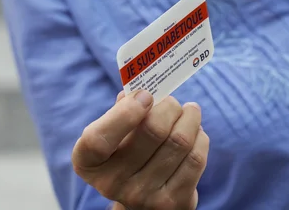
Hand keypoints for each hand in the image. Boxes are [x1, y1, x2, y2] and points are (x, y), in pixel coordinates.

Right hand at [72, 90, 208, 209]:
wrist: (139, 199)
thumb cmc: (124, 151)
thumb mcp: (112, 131)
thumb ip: (122, 108)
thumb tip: (143, 90)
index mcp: (89, 162)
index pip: (98, 139)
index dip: (125, 113)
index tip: (145, 96)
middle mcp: (112, 183)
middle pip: (153, 130)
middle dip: (169, 105)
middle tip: (171, 101)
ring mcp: (144, 197)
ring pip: (179, 141)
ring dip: (189, 117)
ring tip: (189, 111)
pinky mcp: (175, 204)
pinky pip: (195, 159)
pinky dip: (199, 137)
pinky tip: (194, 132)